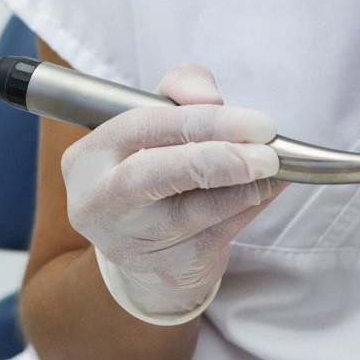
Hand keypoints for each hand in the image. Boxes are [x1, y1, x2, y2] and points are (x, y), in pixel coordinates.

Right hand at [61, 64, 284, 323]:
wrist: (145, 248)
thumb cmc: (155, 168)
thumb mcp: (160, 121)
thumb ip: (182, 92)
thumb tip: (211, 99)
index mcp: (87, 158)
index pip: (142, 127)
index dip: (202, 121)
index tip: (257, 122)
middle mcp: (98, 202)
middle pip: (152, 175)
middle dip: (217, 160)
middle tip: (268, 156)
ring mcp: (128, 242)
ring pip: (193, 212)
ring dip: (244, 187)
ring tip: (272, 170)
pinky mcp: (166, 268)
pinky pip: (217, 235)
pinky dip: (249, 208)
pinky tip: (263, 191)